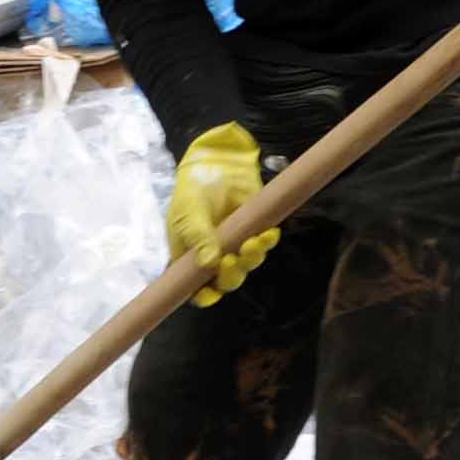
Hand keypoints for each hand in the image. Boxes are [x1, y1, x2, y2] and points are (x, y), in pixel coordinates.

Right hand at [164, 124, 279, 308]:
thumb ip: (199, 237)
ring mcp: (236, 245)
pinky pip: (263, 245)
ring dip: (252, 258)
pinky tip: (270, 233)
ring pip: (247, 265)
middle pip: (225, 281)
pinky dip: (268, 242)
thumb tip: (209, 263)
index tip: (210, 294)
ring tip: (253, 242)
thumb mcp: (189, 213)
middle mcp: (214, 256)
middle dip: (231, 276)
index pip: (196, 287)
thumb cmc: (193, 191)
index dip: (204, 295)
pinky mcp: (254, 232)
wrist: (217, 164)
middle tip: (232, 261)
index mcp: (191, 257)